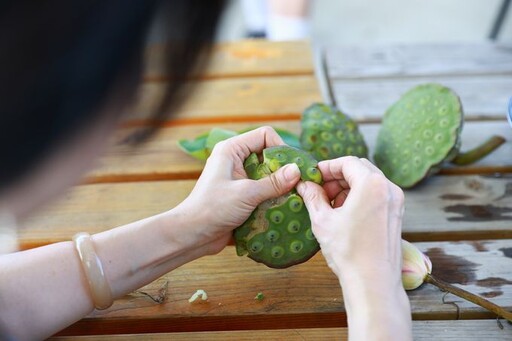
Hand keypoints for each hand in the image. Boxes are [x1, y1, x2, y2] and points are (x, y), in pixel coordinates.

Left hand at [176, 126, 301, 253]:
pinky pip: (263, 191)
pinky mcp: (242, 195)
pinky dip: (273, 198)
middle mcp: (235, 160)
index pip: (264, 136)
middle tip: (298, 184)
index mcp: (232, 150)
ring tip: (294, 198)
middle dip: (283, 170)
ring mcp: (239, 178)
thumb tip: (298, 170)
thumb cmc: (212, 208)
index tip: (292, 168)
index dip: (280, 148)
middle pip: (268, 155)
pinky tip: (284, 208)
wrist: (192, 235)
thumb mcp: (246, 194)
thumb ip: (273, 182)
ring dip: (280, 186)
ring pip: (268, 175)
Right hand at [296, 156, 403, 283]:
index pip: (347, 162)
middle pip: (360, 169)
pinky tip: (344, 213)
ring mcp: (396, 202)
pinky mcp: (396, 214)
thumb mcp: (323, 221)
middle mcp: (389, 188)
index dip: (327, 167)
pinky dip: (359, 197)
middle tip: (319, 190)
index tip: (313, 176)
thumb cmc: (349, 252)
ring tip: (329, 204)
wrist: (373, 282)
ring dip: (348, 187)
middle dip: (337, 177)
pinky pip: (376, 195)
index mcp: (372, 184)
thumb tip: (304, 185)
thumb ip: (312, 197)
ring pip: (368, 182)